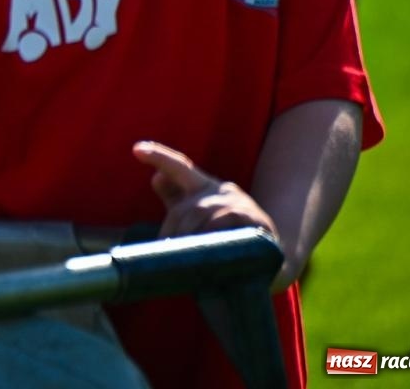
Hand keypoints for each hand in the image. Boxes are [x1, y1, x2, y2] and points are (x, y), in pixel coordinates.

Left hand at [131, 141, 283, 275]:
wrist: (272, 259)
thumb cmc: (227, 236)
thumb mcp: (200, 217)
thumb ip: (177, 199)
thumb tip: (156, 178)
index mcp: (205, 187)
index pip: (180, 168)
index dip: (159, 157)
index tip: (136, 149)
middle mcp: (222, 190)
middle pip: (187, 207)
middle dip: (175, 231)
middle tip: (169, 251)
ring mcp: (239, 203)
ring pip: (201, 216)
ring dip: (190, 237)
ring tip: (186, 257)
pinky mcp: (254, 219)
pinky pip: (223, 224)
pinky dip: (211, 236)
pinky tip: (209, 247)